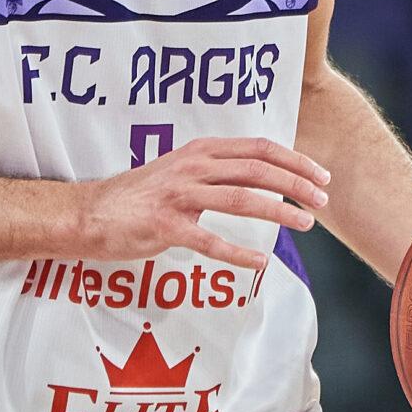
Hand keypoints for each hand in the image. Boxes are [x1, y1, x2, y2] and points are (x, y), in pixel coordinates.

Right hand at [74, 136, 329, 269]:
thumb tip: (261, 180)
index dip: (294, 160)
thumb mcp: (181, 172)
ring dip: (278, 212)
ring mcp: (178, 195)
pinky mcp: (164, 225)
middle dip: (296, 184)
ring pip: (241, 200)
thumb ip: (216, 172)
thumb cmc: (139, 197)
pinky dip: (238, 253)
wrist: (88, 213)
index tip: (320, 176)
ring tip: (304, 224)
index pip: (258, 148)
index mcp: (200, 151)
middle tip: (323, 200)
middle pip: (257, 170)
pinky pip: (209, 240)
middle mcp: (192, 167)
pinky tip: (260, 263)